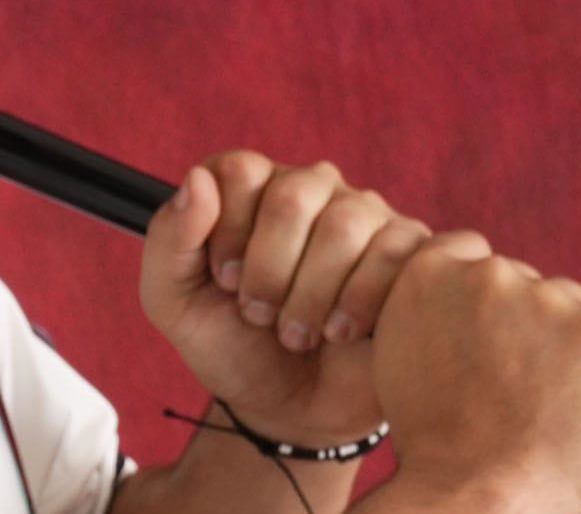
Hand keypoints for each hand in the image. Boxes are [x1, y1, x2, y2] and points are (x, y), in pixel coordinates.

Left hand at [138, 151, 430, 443]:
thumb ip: (169, 237)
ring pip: (347, 224)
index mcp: (251, 185)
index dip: (228, 233)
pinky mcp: (410, 252)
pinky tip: (342, 332)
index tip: (224, 282)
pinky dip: (360, 303)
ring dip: (312, 295)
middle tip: (259, 315)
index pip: (241, 170)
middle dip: (268, 270)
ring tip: (297, 333)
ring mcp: (366, 216)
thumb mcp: (173, 301)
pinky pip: (397, 252)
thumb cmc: (230, 344)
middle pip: (293, 196)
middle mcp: (310, 188)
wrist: (289, 409)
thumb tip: (198, 179)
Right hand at [372, 232, 580, 511]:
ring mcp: (548, 298)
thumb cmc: (439, 438)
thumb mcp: (403, 352)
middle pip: (529, 287)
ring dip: (570, 349)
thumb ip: (434, 308)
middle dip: (529, 330)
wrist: (480, 490)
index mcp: (430, 274)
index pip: (470, 254)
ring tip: (546, 408)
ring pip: (576, 310)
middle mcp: (488, 274)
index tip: (481, 346)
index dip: (481, 301)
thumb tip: (467, 286)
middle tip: (513, 393)